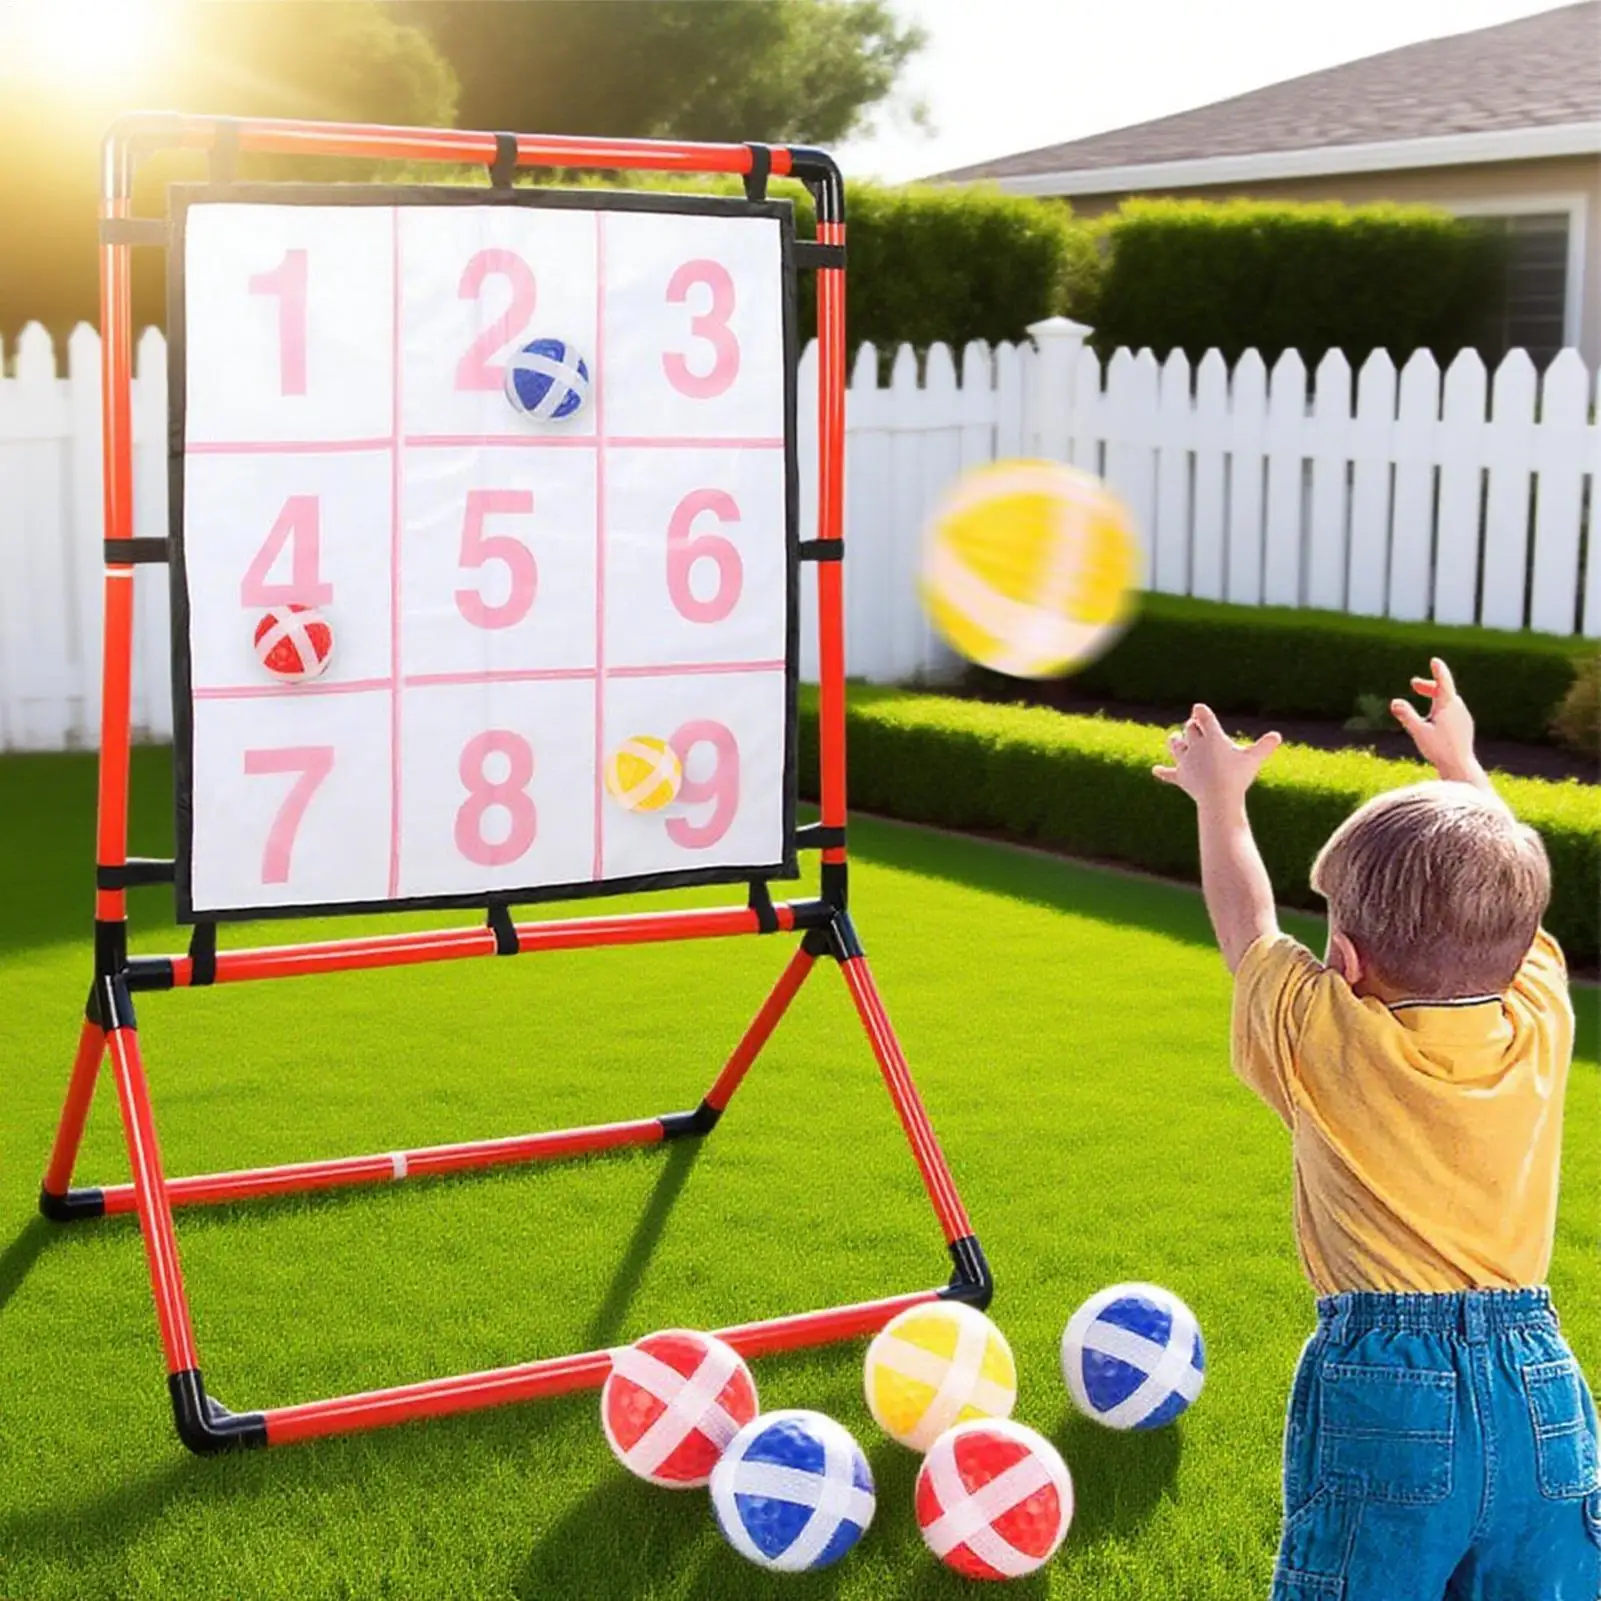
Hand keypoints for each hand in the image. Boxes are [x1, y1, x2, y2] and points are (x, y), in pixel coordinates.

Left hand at [1153, 704, 1281, 809]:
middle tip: (1193, 725)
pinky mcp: (1181, 777)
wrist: (1218, 797)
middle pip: (1189, 730)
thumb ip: (1264, 746)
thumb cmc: (1237, 776)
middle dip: (1192, 726)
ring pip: (1176, 746)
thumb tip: (1277, 736)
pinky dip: (1163, 772)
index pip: (1203, 717)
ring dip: (1175, 741)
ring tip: (1175, 738)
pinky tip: (1155, 770)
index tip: (1198, 708)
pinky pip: (1169, 774)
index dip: (1200, 711)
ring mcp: (1186, 762)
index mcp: (1212, 737)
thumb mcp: (1253, 759)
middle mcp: (1196, 746)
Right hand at [1390, 658, 1483, 786]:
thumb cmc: (1439, 749)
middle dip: (1428, 686)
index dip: (1438, 670)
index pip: (1443, 681)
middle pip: (1443, 690)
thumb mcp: (1418, 731)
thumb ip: (1406, 716)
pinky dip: (1441, 707)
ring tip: (1423, 699)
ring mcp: (1463, 717)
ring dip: (1435, 697)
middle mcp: (1458, 708)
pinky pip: (1453, 710)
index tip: (1434, 661)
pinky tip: (1434, 717)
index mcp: (1447, 705)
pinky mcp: (1464, 726)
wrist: (1460, 766)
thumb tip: (1394, 702)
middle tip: (1414, 684)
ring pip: (1449, 700)